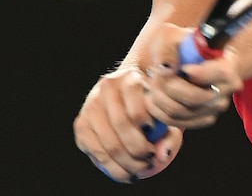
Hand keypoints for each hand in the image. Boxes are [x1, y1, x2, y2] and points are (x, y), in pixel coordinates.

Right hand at [73, 66, 181, 182]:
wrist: (125, 96)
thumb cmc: (150, 108)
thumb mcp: (163, 115)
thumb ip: (170, 135)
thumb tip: (161, 156)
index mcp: (130, 78)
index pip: (138, 111)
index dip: (150, 132)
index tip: (157, 141)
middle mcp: (107, 87)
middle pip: (122, 127)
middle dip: (139, 151)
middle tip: (149, 161)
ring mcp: (91, 105)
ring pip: (110, 143)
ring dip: (127, 164)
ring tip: (141, 169)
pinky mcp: (81, 124)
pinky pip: (97, 152)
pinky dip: (114, 168)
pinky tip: (126, 173)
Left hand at [146, 23, 243, 129]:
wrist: (192, 60)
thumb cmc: (183, 46)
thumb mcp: (175, 37)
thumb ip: (169, 49)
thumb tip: (166, 69)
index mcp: (226, 68)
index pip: (214, 75)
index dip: (194, 73)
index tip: (181, 66)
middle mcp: (225, 91)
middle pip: (194, 98)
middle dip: (169, 87)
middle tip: (156, 76)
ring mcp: (215, 108)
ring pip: (181, 112)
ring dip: (161, 99)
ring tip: (152, 85)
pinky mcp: (203, 119)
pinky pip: (178, 122)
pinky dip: (161, 112)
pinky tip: (154, 98)